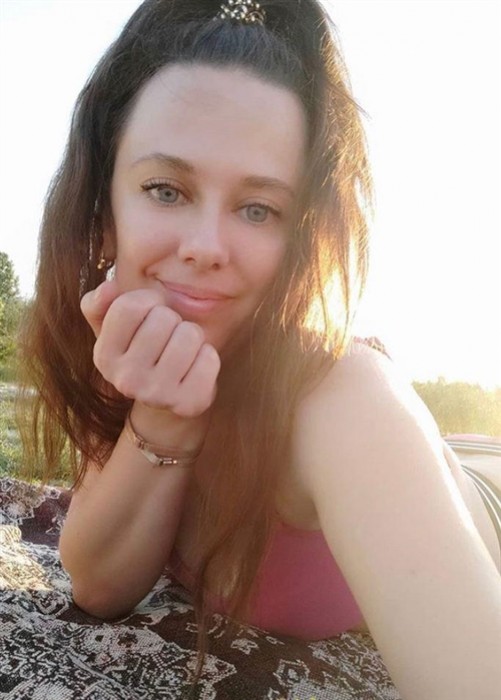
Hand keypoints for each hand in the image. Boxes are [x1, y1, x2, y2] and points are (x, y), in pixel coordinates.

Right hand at [80, 281, 220, 417]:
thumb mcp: (113, 331)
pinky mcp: (188, 403)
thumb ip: (99, 305)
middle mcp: (126, 379)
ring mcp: (157, 394)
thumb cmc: (141, 354)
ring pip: (190, 334)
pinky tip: (194, 368)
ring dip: (192, 336)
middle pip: (164, 317)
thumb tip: (108, 286)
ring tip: (182, 351)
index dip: (149, 301)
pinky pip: (209, 358)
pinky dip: (207, 356)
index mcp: (104, 356)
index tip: (151, 313)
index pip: (130, 306)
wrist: (165, 403)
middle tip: (168, 339)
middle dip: (172, 320)